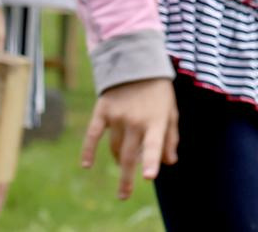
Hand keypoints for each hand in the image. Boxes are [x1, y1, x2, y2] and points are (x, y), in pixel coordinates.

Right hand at [81, 78, 179, 198]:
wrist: (137, 62)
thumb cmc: (158, 91)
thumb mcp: (171, 110)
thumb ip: (171, 137)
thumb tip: (169, 162)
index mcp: (156, 120)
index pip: (154, 145)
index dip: (151, 161)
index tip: (148, 177)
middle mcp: (136, 120)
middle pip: (128, 156)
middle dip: (126, 178)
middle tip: (124, 196)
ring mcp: (117, 116)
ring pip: (114, 148)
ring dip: (117, 161)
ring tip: (124, 167)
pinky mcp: (102, 111)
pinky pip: (92, 135)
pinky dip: (88, 151)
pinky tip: (86, 165)